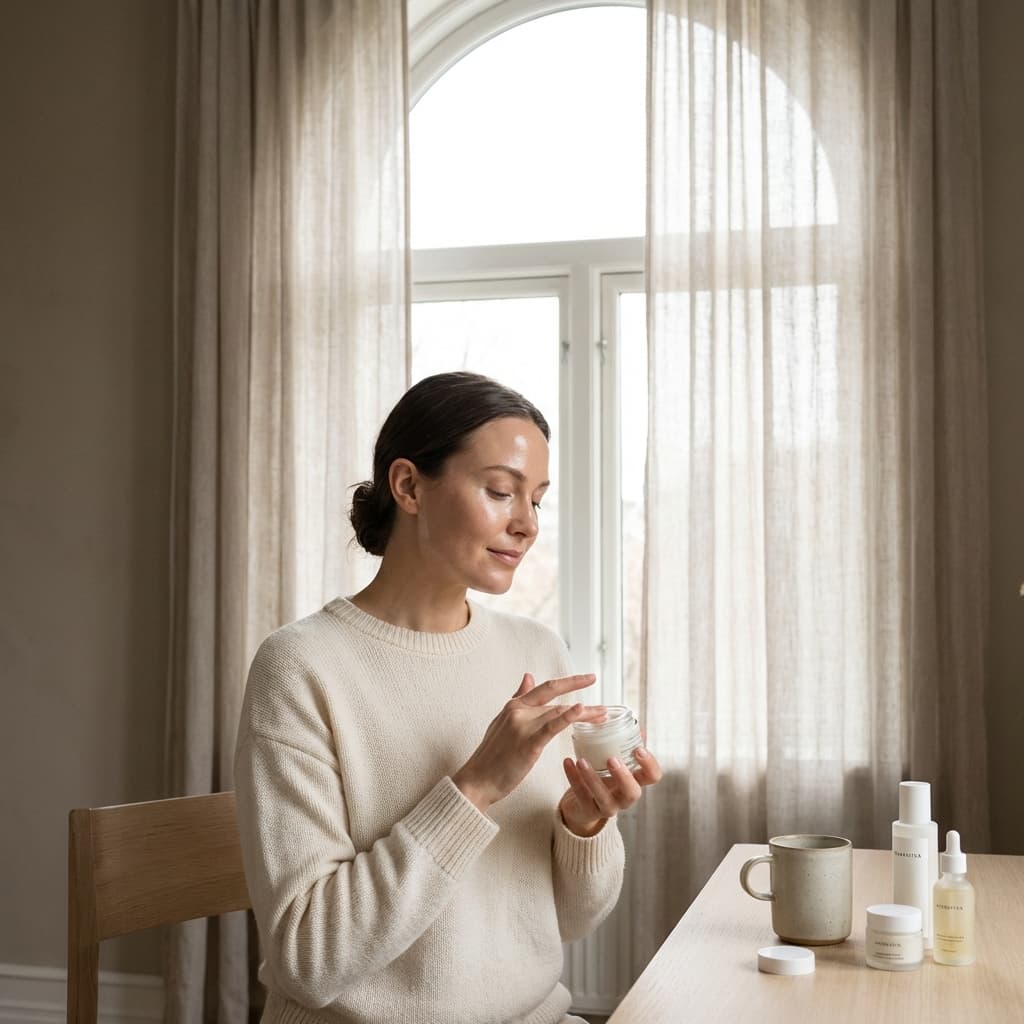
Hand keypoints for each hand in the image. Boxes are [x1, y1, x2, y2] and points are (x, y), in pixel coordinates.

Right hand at [453, 672, 603, 812]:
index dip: (568, 682)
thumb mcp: (502, 722)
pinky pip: (551, 726)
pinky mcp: (527, 742)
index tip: (587, 679)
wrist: (476, 781)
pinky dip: (568, 716)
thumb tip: (528, 676)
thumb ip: (518, 699)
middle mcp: (517, 710)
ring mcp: (522, 725)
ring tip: (602, 715)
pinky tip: (581, 710)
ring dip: (584, 713)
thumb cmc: (491, 756)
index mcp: (513, 706)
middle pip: (555, 697)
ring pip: (558, 712)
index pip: (545, 688)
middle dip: (580, 692)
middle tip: (600, 692)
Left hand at [558, 744, 662, 836]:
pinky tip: (567, 762)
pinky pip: (581, 795)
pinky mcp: (588, 811)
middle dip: (623, 776)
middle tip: (611, 759)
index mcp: (634, 782)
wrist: (581, 806)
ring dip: (592, 778)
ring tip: (581, 760)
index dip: (650, 765)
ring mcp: (607, 807)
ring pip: (603, 797)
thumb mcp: (615, 765)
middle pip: (633, 792)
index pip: (653, 777)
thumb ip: (625, 748)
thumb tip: (638, 727)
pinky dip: (573, 778)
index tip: (638, 749)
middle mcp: (624, 797)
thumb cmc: (603, 780)